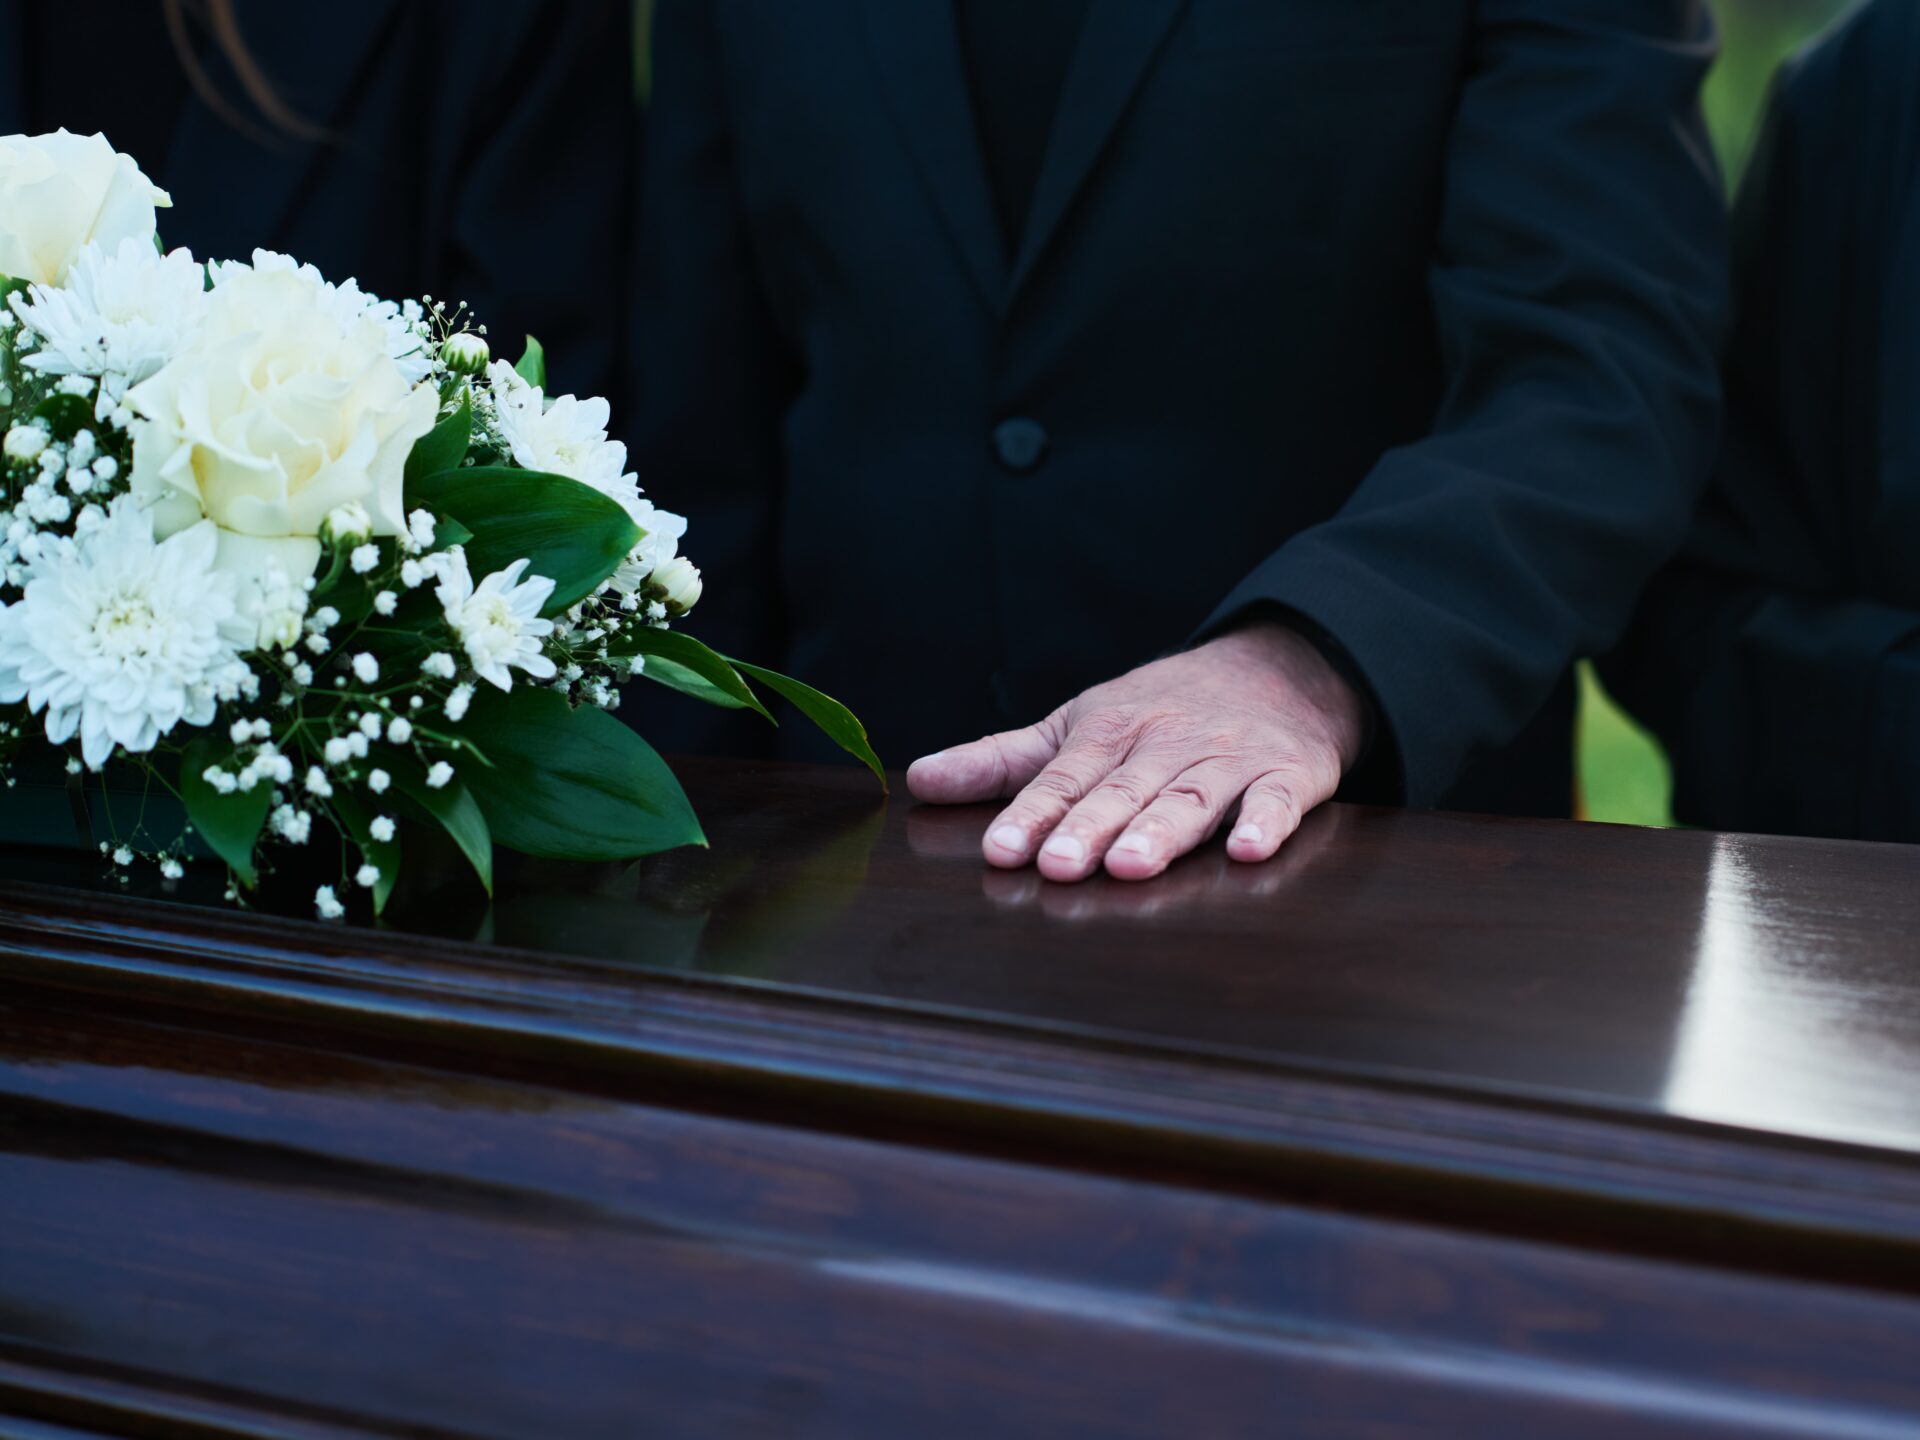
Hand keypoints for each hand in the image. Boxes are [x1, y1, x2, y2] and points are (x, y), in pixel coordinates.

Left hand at [906, 624, 1366, 881]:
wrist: (1279, 669)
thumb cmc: (1161, 710)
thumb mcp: (1077, 723)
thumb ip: (1002, 761)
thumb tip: (917, 780)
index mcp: (1109, 732)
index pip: (1064, 778)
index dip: (1031, 813)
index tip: (1000, 851)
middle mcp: (1165, 744)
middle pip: (1122, 791)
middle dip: (1089, 827)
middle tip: (1057, 865)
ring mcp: (1228, 759)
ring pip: (1190, 798)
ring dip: (1161, 829)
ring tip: (1129, 863)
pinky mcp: (1287, 775)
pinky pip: (1277, 801)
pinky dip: (1265, 824)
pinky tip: (1248, 850)